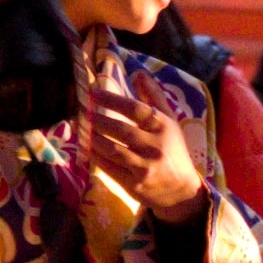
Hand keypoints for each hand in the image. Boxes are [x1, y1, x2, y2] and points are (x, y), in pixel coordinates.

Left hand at [80, 60, 207, 225]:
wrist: (181, 190)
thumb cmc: (173, 150)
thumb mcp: (169, 121)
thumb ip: (154, 96)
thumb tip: (138, 72)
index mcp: (163, 126)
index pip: (135, 108)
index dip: (112, 99)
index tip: (94, 93)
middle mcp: (155, 145)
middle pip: (120, 129)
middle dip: (97, 120)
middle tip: (81, 112)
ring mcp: (145, 167)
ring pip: (112, 149)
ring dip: (93, 138)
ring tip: (80, 128)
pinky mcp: (135, 185)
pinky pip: (109, 168)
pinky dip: (96, 156)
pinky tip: (88, 148)